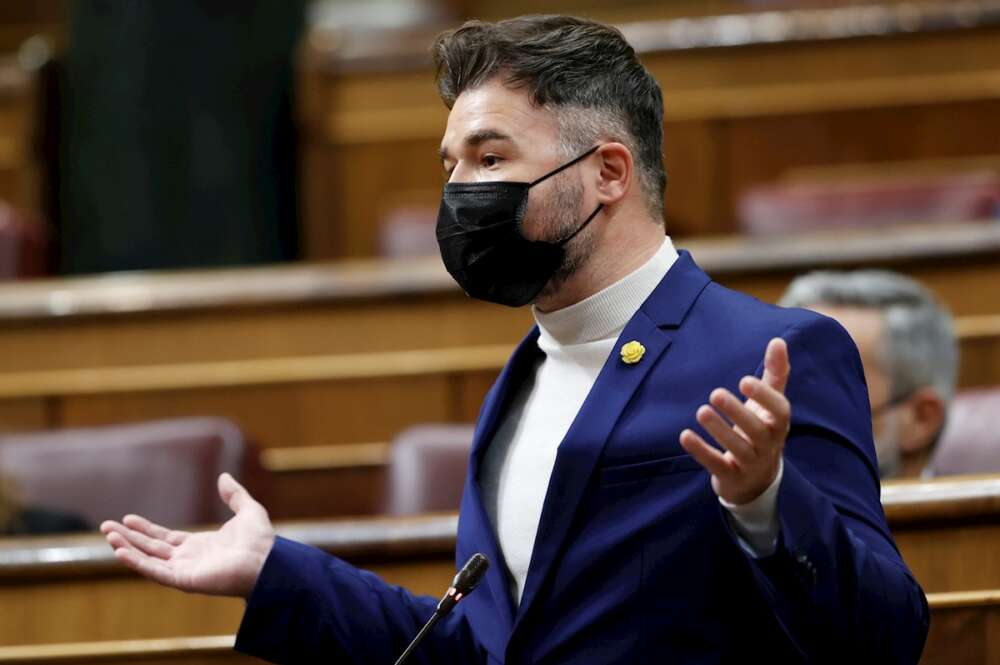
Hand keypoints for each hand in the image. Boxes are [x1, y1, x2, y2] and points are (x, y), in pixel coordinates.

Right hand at [100, 473, 274, 597]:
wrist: (268, 561)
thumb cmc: (262, 541)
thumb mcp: (248, 510)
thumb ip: (234, 495)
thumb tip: (223, 476)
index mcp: (200, 545)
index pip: (165, 538)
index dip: (146, 529)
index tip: (128, 518)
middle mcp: (189, 559)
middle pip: (151, 548)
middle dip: (129, 538)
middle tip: (106, 527)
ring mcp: (185, 571)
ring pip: (149, 559)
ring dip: (128, 548)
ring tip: (109, 535)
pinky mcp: (185, 580)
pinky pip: (156, 572)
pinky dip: (137, 563)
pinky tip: (120, 552)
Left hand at [680, 337, 790, 504]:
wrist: (757, 480)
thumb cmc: (762, 430)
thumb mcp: (771, 404)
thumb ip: (776, 373)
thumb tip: (778, 340)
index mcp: (778, 424)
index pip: (780, 410)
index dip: (764, 396)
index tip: (744, 380)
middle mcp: (769, 445)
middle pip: (757, 430)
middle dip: (738, 412)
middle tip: (716, 393)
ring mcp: (751, 463)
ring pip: (737, 448)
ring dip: (719, 430)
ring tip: (702, 411)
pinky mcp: (731, 477)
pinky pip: (717, 465)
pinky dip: (701, 451)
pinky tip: (684, 435)